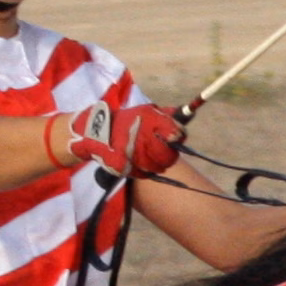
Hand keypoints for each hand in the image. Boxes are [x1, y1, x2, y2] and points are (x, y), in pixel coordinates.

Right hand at [59, 101, 183, 178]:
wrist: (96, 131)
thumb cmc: (126, 121)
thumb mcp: (146, 111)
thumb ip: (167, 116)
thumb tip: (189, 114)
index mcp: (149, 120)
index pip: (175, 133)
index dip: (177, 136)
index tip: (175, 137)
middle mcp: (141, 137)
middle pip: (169, 156)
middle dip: (169, 154)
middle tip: (164, 150)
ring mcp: (132, 154)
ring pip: (158, 167)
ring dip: (157, 163)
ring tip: (147, 154)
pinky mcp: (123, 166)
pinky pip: (144, 174)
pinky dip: (144, 169)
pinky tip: (138, 160)